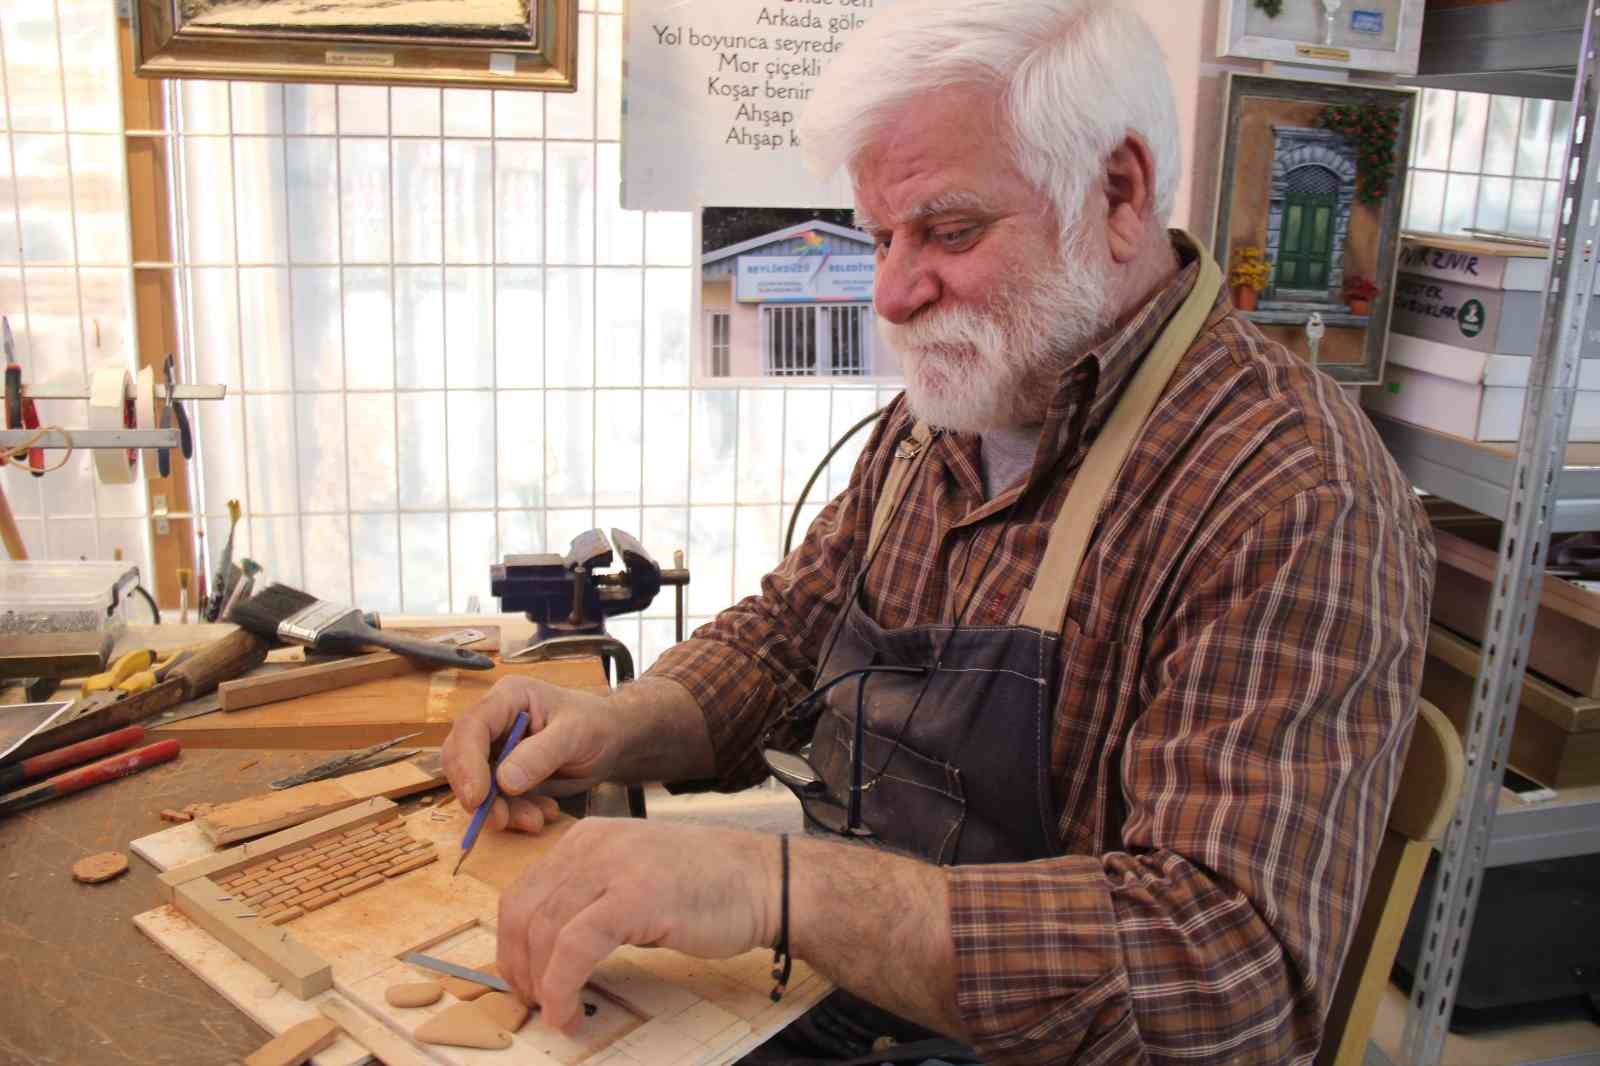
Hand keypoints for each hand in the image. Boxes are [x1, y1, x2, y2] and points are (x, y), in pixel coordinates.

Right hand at [441, 677, 621, 832]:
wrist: (611, 741)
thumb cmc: (595, 724)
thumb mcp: (575, 734)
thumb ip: (542, 754)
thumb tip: (503, 781)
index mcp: (507, 699)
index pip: (472, 727)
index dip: (467, 763)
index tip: (477, 798)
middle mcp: (494, 723)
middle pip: (461, 759)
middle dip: (478, 794)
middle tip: (501, 820)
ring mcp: (496, 751)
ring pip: (476, 786)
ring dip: (501, 810)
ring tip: (536, 820)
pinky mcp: (503, 776)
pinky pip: (496, 801)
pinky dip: (515, 814)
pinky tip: (543, 814)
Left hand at [497, 818, 778, 1029]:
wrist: (762, 880)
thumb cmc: (706, 886)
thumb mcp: (632, 877)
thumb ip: (591, 899)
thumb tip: (548, 949)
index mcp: (587, 838)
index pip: (523, 892)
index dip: (512, 945)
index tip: (523, 980)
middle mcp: (593, 845)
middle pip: (523, 911)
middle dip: (518, 967)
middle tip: (533, 1002)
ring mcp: (613, 866)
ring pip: (543, 931)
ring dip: (540, 984)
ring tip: (556, 1012)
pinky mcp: (635, 896)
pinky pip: (574, 946)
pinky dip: (561, 985)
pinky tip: (569, 1009)